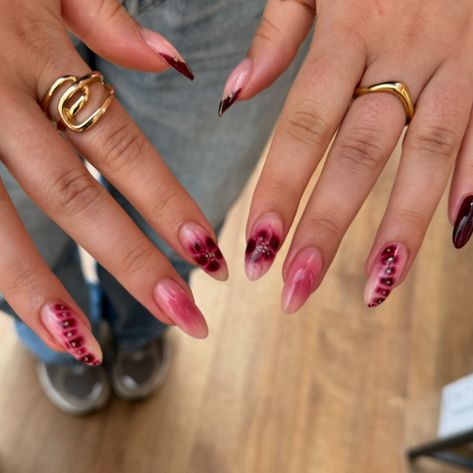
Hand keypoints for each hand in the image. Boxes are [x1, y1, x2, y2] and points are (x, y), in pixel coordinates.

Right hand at [0, 0, 227, 363]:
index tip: (207, 257)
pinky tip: (27, 311)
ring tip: (85, 347)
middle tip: (184, 316)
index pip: (122, 149)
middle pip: (74, 199)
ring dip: (42, 290)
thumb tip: (171, 63)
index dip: (168, 206)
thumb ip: (103, 17)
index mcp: (40, 56)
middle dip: (131, 264)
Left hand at [220, 0, 472, 311]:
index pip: (304, 127)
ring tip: (377, 288)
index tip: (257, 248)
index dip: (279, 190)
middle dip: (327, 227)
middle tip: (296, 289)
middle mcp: (404, 53)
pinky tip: (459, 236)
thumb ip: (278, 32)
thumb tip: (235, 94)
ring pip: (429, 155)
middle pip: (359, 155)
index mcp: (350, 29)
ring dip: (402, 226)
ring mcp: (458, 61)